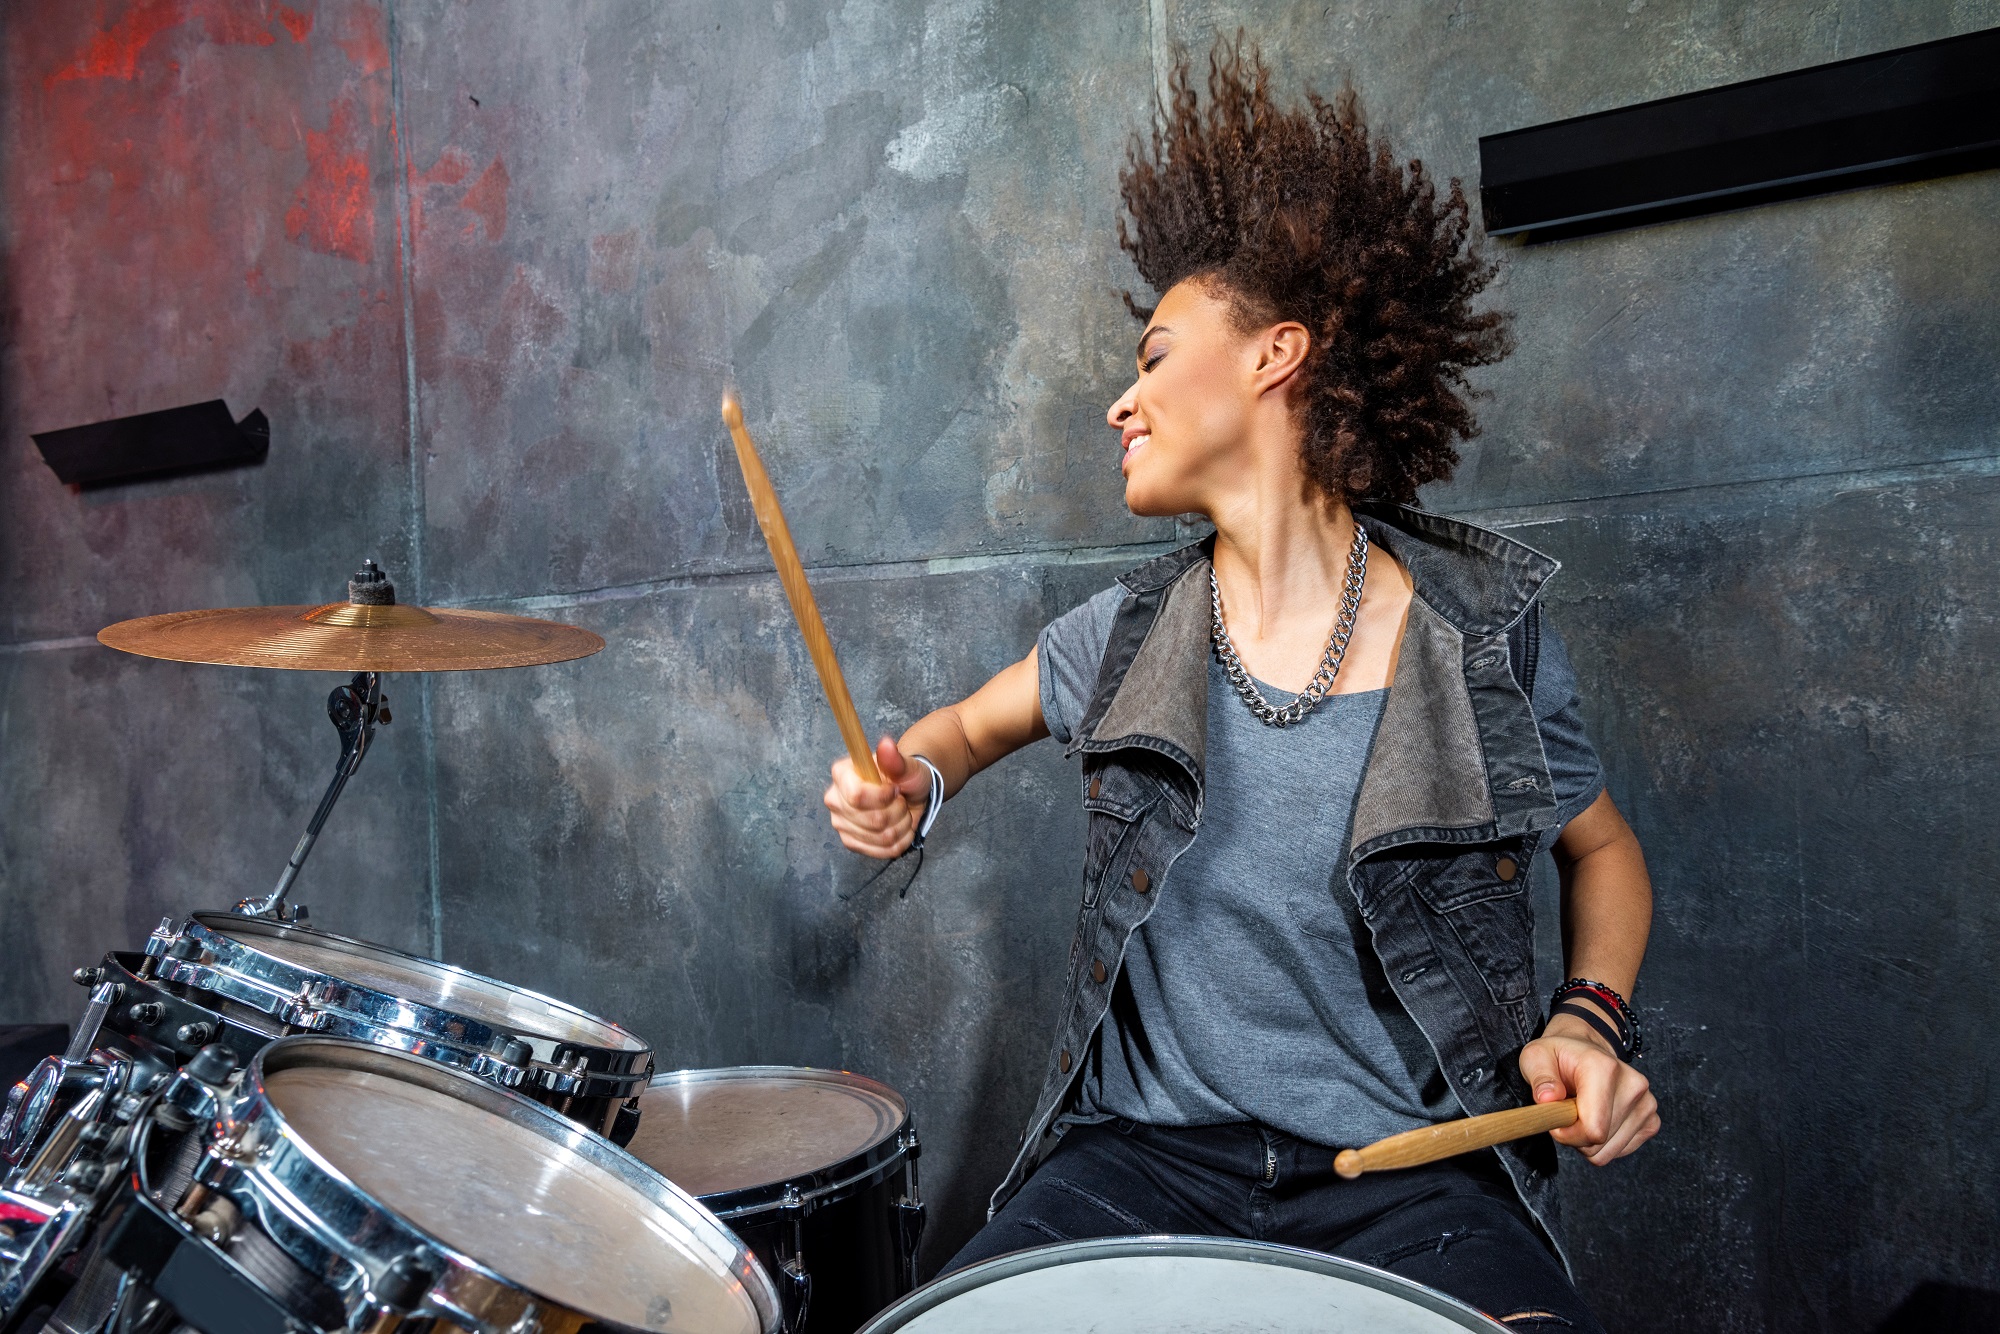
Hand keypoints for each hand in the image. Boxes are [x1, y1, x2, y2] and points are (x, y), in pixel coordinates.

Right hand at [823, 736, 932, 859]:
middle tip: (899, 799)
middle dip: (898, 811)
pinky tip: (899, 827)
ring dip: (901, 825)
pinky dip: (900, 840)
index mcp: (842, 774)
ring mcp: (840, 823)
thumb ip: (895, 759)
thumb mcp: (906, 766)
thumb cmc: (904, 777)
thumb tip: (886, 744)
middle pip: (873, 820)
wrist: (908, 794)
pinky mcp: (851, 842)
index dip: (883, 797)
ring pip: (881, 837)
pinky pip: (882, 851)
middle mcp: (834, 799)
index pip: (857, 796)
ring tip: (901, 811)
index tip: (895, 788)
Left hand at [1517, 1012, 1659, 1165]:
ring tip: (1582, 1113)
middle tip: (1567, 1112)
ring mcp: (1646, 1104)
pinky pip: (1621, 1150)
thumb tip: (1548, 1098)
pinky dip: (1604, 1143)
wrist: (1588, 1050)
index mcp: (1604, 1068)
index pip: (1593, 1129)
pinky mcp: (1652, 1120)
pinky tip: (1598, 1119)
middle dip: (1575, 1136)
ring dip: (1588, 1141)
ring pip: (1609, 1151)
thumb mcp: (1536, 1057)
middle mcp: (1633, 1085)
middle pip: (1599, 1142)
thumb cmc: (1560, 1056)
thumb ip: (1539, 1077)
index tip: (1556, 1118)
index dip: (1567, 1134)